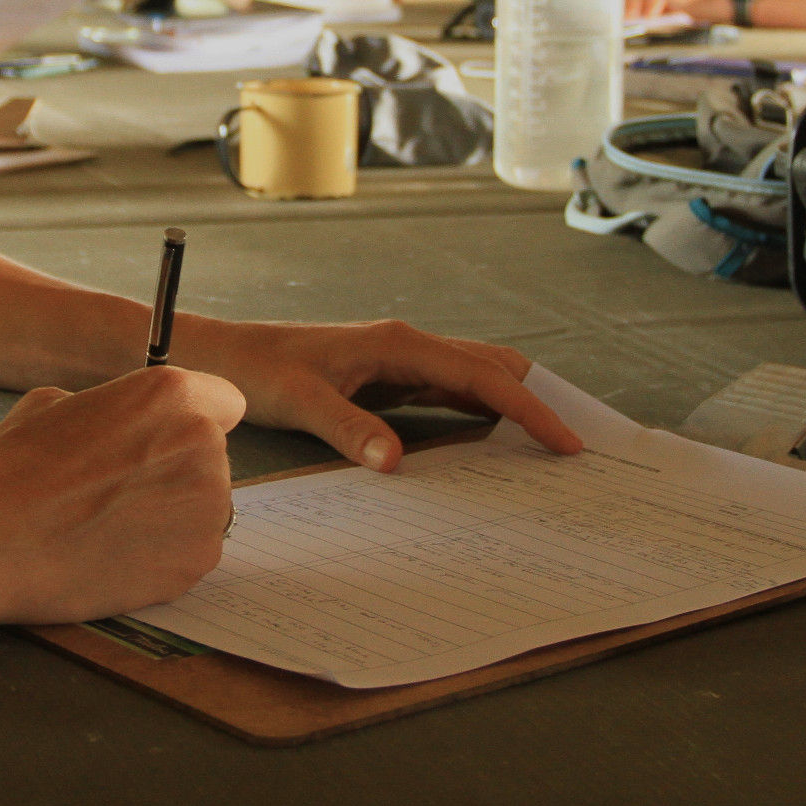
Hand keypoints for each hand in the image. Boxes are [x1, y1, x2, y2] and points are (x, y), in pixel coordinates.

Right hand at [0, 366, 244, 623]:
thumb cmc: (14, 470)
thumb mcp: (53, 405)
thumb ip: (108, 408)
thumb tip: (115, 422)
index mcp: (170, 395)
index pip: (224, 401)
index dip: (190, 422)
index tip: (167, 441)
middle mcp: (202, 443)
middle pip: (211, 456)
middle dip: (175, 470)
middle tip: (122, 492)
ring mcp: (207, 505)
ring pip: (205, 506)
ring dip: (173, 515)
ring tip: (114, 528)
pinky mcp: (199, 559)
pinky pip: (193, 551)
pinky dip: (165, 557)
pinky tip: (118, 557)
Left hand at [170, 318, 582, 473]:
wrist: (228, 353)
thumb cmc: (262, 369)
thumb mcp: (303, 401)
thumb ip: (351, 430)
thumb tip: (397, 462)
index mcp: (400, 343)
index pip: (484, 376)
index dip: (531, 408)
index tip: (566, 441)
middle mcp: (411, 345)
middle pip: (495, 367)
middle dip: (539, 400)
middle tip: (578, 444)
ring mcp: (405, 361)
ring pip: (479, 377)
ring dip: (516, 405)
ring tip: (551, 445)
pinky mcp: (394, 379)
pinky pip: (454, 394)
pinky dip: (485, 413)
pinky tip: (498, 442)